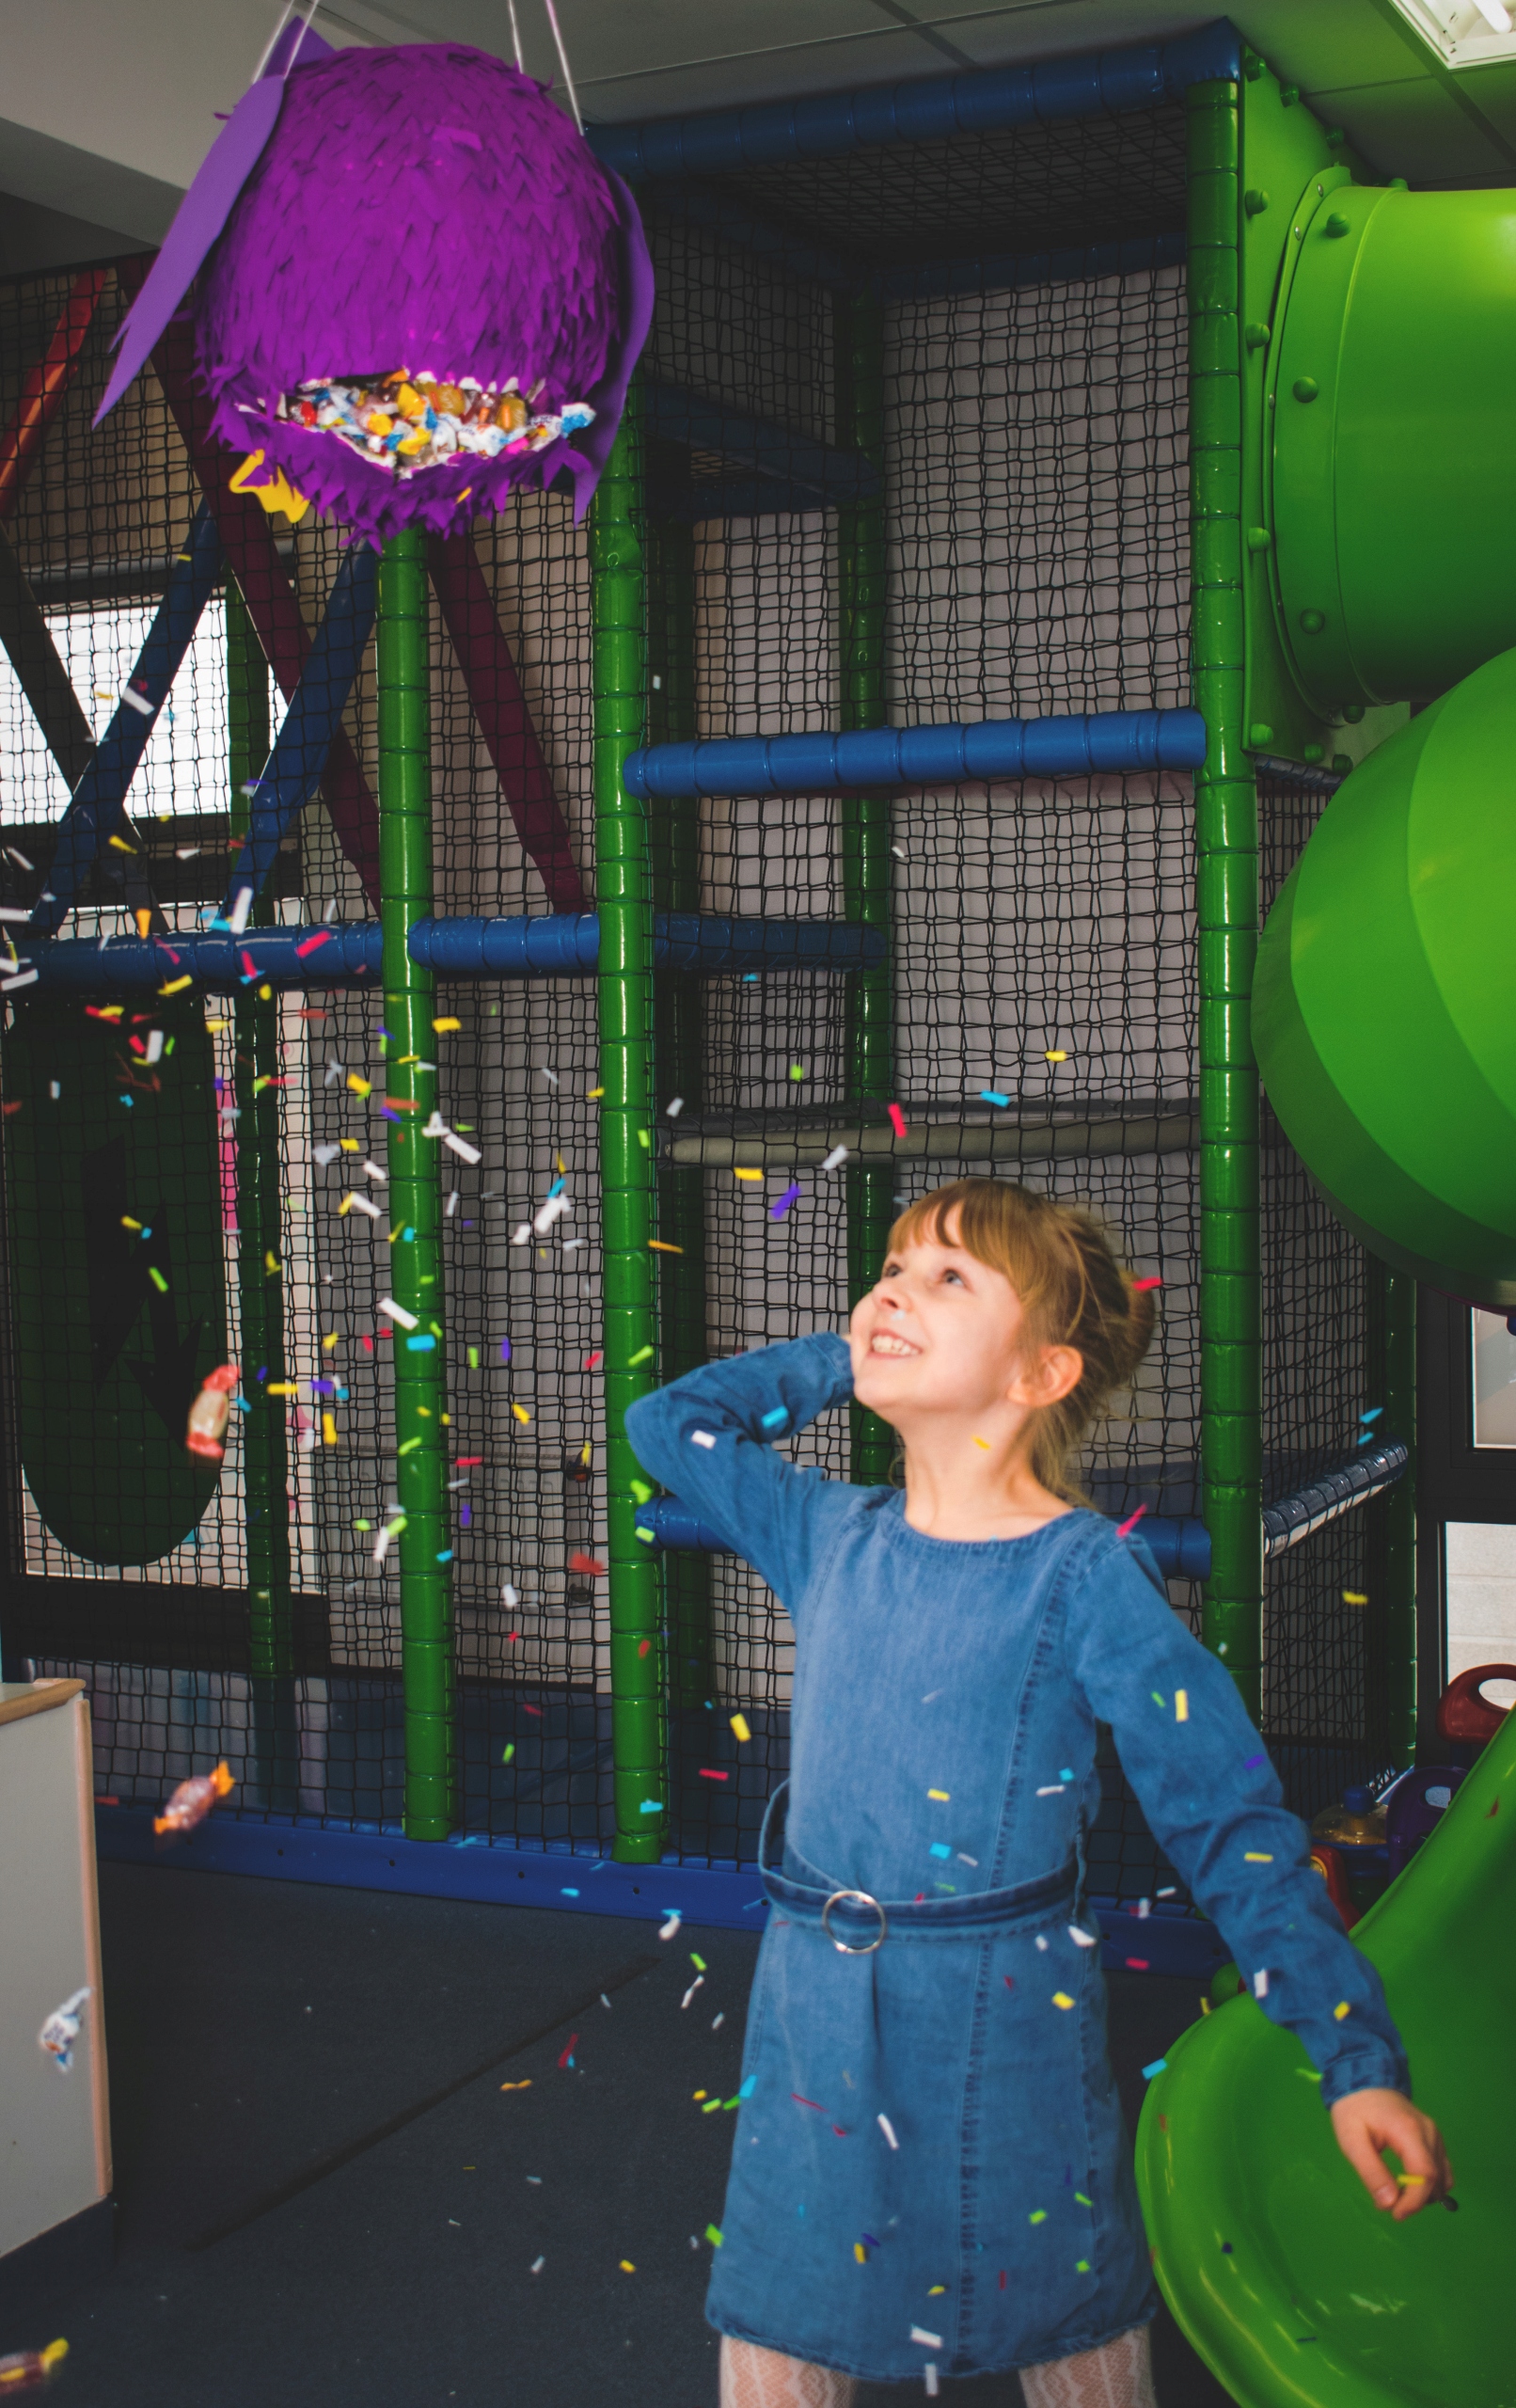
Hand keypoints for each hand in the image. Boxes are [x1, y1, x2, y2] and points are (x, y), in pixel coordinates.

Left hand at [1329, 2088, 1452, 2219]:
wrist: (1363, 2079)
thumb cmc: (1354, 2110)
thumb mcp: (1352, 2142)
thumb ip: (1371, 2173)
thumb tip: (1390, 2204)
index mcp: (1409, 2131)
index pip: (1425, 2175)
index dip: (1414, 2201)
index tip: (1395, 2214)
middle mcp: (1429, 2132)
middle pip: (1437, 2179)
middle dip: (1417, 2201)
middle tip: (1391, 2204)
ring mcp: (1435, 2134)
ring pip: (1443, 2176)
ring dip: (1425, 2194)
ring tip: (1398, 2193)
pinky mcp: (1434, 2137)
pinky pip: (1442, 2168)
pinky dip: (1431, 2183)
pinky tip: (1409, 2183)